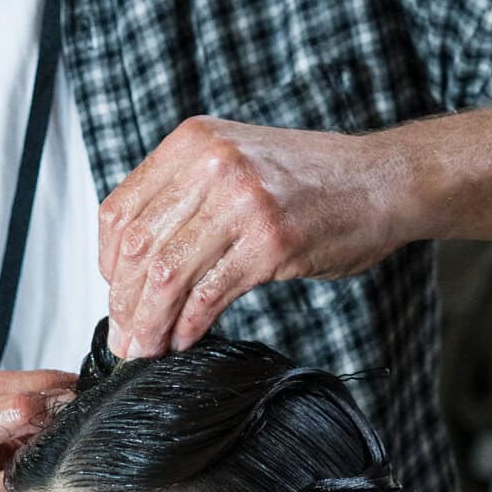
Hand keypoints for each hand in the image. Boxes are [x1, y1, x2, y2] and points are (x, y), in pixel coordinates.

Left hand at [98, 118, 402, 357]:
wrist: (383, 180)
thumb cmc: (312, 179)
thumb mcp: (235, 160)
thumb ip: (185, 194)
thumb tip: (130, 260)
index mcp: (193, 142)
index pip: (119, 211)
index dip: (107, 264)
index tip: (116, 293)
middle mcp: (211, 165)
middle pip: (136, 248)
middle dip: (124, 303)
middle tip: (125, 336)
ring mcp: (242, 203)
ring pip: (166, 276)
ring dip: (149, 324)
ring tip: (146, 350)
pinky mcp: (270, 243)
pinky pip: (208, 295)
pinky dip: (188, 326)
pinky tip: (185, 341)